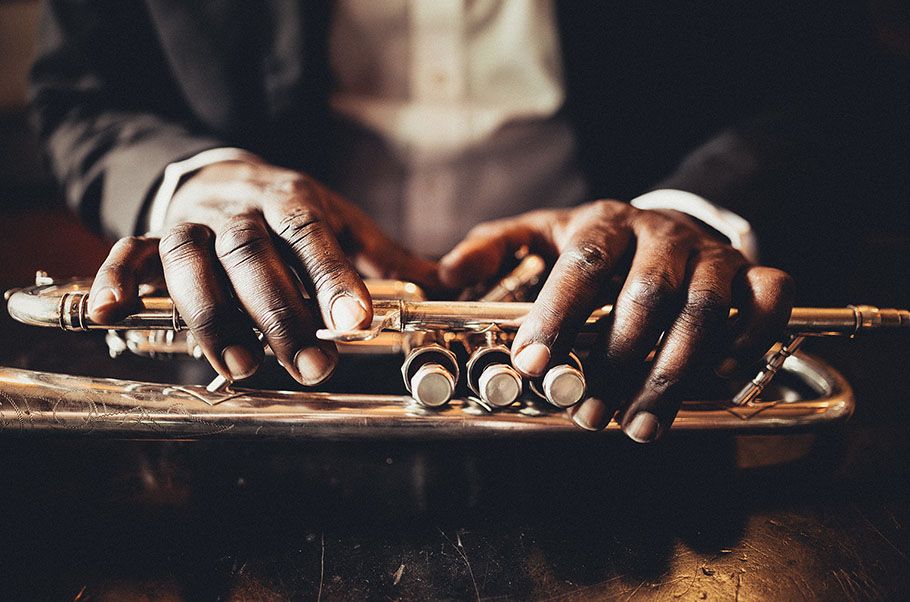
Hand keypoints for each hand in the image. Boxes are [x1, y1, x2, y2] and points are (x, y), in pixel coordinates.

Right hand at [87, 158, 437, 384]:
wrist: (227, 174)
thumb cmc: (293, 211)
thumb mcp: (344, 223)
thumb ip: (387, 259)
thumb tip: (447, 285)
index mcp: (292, 198)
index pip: (312, 234)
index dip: (331, 277)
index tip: (355, 321)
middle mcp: (238, 206)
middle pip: (251, 255)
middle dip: (279, 313)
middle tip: (311, 367)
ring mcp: (191, 221)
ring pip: (189, 262)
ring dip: (210, 316)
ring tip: (241, 366)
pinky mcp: (152, 235)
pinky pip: (125, 253)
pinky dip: (115, 280)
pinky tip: (111, 313)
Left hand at [439, 200, 792, 441]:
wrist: (665, 224)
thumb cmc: (596, 243)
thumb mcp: (540, 234)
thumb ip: (494, 249)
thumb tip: (448, 273)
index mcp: (604, 223)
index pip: (581, 265)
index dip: (557, 316)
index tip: (532, 366)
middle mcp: (662, 234)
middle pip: (645, 297)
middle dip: (615, 364)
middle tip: (587, 413)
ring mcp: (713, 254)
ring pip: (705, 312)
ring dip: (672, 376)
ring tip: (638, 428)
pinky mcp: (753, 275)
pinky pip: (769, 305)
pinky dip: (748, 345)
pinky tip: (716, 384)